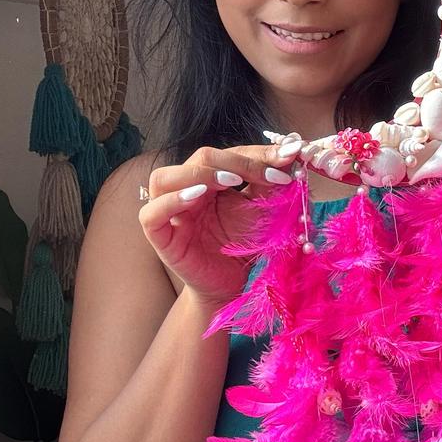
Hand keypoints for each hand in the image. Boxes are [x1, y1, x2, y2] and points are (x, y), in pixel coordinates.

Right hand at [138, 139, 301, 308]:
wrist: (233, 287)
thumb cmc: (244, 249)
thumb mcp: (261, 211)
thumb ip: (268, 184)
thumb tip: (289, 153)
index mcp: (210, 180)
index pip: (229, 153)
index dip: (258, 154)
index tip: (289, 156)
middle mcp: (185, 190)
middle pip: (200, 158)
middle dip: (238, 161)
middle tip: (268, 173)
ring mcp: (167, 212)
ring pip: (165, 177)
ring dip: (200, 173)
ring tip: (232, 180)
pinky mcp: (159, 236)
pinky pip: (151, 213)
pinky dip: (172, 201)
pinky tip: (198, 195)